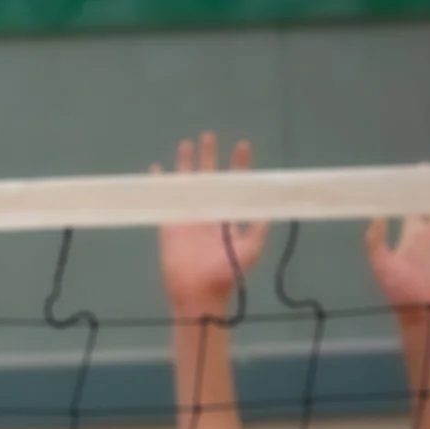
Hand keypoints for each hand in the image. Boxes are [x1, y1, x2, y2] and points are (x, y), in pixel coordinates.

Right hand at [156, 132, 266, 323]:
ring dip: (186, 163)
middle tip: (209, 135)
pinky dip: (159, 184)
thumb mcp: (251, 249)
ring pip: (187, 183)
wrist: (199, 293)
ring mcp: (188, 216)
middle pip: (209, 177)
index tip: (243, 145)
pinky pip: (164, 198)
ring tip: (187, 143)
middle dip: (210, 156)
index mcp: (229, 215)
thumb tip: (271, 202)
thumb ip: (259, 226)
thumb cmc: (227, 273)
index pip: (235, 184)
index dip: (239, 165)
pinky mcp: (169, 224)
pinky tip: (157, 169)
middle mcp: (209, 211)